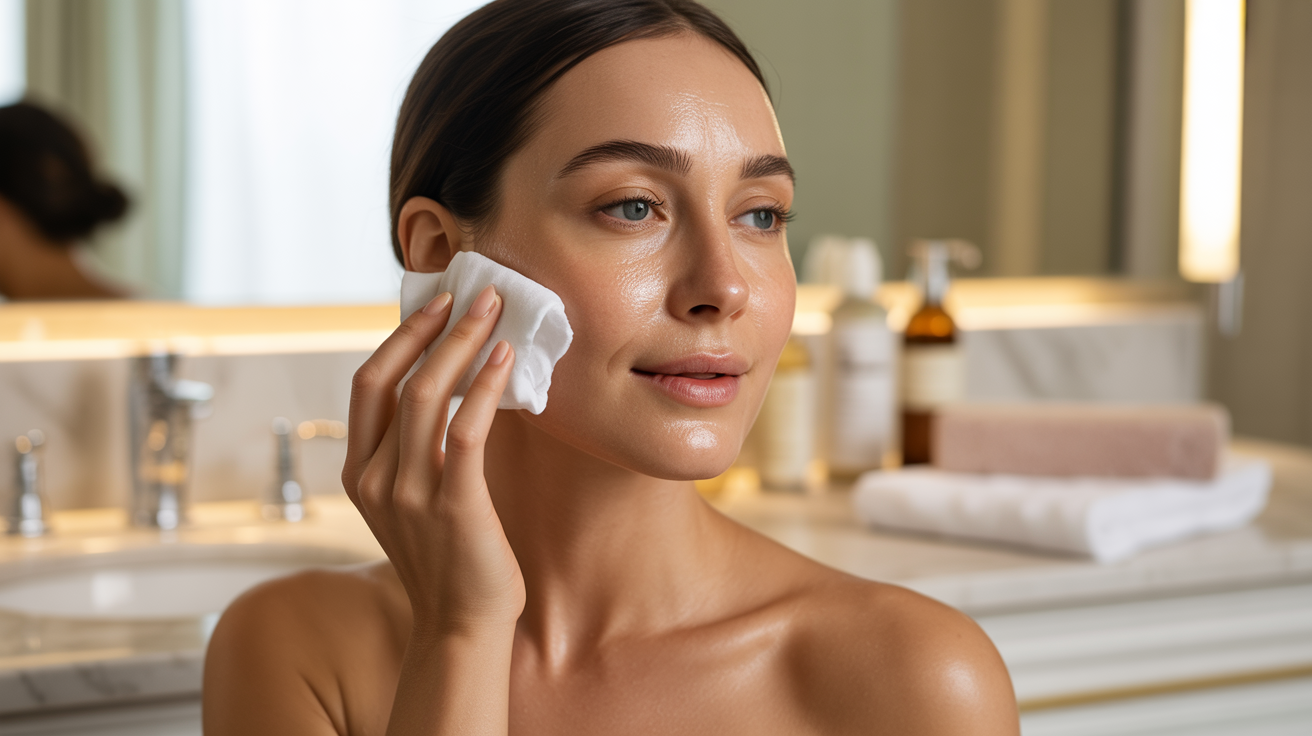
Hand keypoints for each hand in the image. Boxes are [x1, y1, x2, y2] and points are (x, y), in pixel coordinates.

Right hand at [343, 284, 524, 635]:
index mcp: (359, 472)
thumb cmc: (449, 559)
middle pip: (393, 378)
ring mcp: (410, 493)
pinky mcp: (453, 506)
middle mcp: (375, 478)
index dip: (400, 336)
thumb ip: (415, 449)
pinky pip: (466, 430)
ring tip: (495, 313)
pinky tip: (505, 360)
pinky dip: (484, 387)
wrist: (461, 626)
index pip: (368, 384)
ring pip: (427, 395)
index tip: (435, 302)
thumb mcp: (414, 498)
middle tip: (471, 292)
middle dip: (432, 327)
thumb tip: (448, 383)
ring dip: (463, 345)